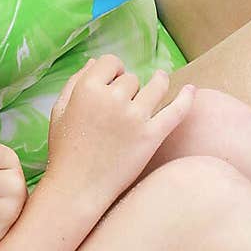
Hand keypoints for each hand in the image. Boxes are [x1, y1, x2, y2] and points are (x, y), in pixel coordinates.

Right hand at [47, 55, 195, 207]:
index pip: (110, 62)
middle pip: (131, 78)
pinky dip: (186, 98)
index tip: (112, 81)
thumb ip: (74, 82)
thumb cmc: (64, 151)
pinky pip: (176, 110)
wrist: (77, 188)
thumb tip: (93, 62)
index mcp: (87, 89)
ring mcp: (135, 117)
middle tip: (122, 104)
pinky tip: (191, 89)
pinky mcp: (152, 135)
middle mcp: (113, 98)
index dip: (112, 70)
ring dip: (158, 82)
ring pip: (155, 86)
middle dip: (128, 87)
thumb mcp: (59, 111)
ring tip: (160, 80)